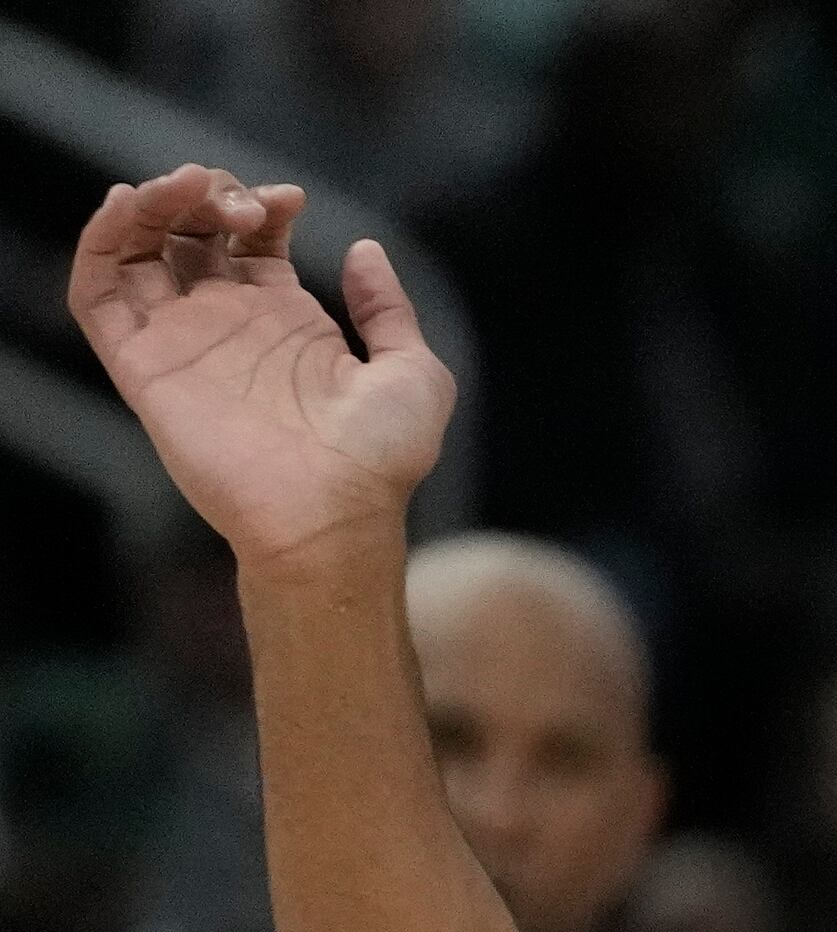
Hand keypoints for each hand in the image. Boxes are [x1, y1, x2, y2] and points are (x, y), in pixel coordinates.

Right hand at [65, 167, 453, 564]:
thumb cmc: (380, 459)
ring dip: (151, 205)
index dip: (260, 205)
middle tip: (239, 204)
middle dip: (208, 196)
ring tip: (183, 187)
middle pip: (191, 234)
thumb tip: (364, 248)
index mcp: (285, 320)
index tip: (290, 200)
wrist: (333, 514)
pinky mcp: (142, 366)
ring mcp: (182, 343)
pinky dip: (99, 244)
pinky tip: (125, 206)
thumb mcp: (414, 371)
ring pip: (138, 252)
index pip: (250, 241)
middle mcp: (228, 325)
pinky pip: (97, 295)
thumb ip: (388, 308)